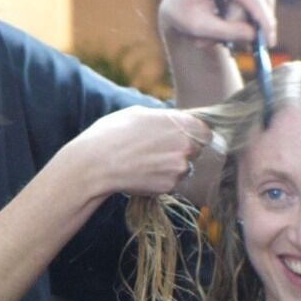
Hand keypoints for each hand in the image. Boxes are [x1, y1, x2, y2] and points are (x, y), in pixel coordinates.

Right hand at [62, 106, 207, 197]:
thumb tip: (173, 122)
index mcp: (182, 123)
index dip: (193, 136)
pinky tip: (142, 174)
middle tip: (158, 152)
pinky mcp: (169, 186)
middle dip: (182, 152)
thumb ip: (164, 118)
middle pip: (196, 151)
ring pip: (184, 169)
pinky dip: (160, 181)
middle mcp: (186, 145)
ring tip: (145, 163)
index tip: (180, 139)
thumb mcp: (139, 113)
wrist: (95, 164)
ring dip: (171, 168)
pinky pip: (171, 183)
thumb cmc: (112, 134)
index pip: (205, 132)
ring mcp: (179, 168)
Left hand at [158, 0, 276, 50]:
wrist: (178, 2)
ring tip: (221, 31)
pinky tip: (230, 22)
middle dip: (251, 24)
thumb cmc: (183, 14)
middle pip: (257, 0)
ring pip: (260, 2)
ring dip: (244, 22)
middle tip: (247, 46)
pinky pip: (258, 0)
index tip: (269, 42)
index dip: (262, 20)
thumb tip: (254, 34)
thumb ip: (226, 31)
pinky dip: (248, 16)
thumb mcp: (199, 27)